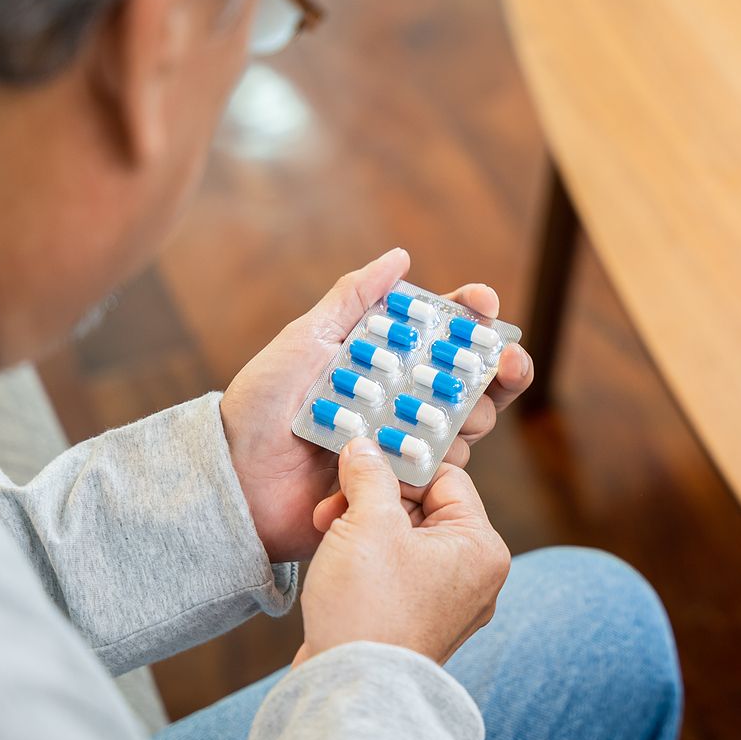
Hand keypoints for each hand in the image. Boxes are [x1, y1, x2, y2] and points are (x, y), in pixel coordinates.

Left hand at [220, 249, 533, 562]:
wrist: (237, 478)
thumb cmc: (262, 404)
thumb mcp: (305, 339)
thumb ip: (353, 298)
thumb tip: (400, 256)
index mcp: (387, 359)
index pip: (447, 332)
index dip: (474, 315)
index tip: (485, 303)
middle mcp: (405, 398)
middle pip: (475, 379)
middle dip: (500, 366)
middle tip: (502, 361)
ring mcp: (406, 441)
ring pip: (469, 424)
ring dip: (470, 412)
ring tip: (449, 413)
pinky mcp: (402, 483)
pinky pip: (442, 470)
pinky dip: (439, 458)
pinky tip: (421, 455)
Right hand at [294, 438, 509, 665]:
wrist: (349, 691)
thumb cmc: (369, 609)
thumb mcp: (367, 523)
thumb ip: (369, 476)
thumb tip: (365, 448)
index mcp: (482, 547)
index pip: (447, 480)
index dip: (401, 466)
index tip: (363, 459)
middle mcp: (476, 576)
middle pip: (424, 509)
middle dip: (374, 500)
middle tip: (334, 501)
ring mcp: (448, 604)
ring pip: (405, 540)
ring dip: (364, 526)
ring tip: (326, 529)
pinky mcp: (417, 622)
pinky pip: (396, 571)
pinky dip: (366, 558)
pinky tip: (335, 558)